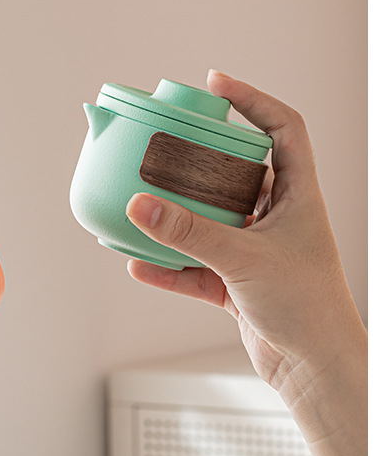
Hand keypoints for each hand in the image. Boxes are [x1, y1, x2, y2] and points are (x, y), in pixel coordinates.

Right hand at [126, 70, 361, 386]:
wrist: (317, 371)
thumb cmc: (307, 309)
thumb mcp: (243, 260)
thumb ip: (189, 232)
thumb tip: (140, 204)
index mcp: (298, 196)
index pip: (284, 129)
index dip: (253, 100)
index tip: (215, 84)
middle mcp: (278, 217)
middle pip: (237, 170)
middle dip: (199, 157)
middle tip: (165, 141)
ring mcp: (257, 251)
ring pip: (211, 219)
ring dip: (178, 213)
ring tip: (142, 197)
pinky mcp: (239, 285)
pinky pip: (195, 266)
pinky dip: (168, 265)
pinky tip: (138, 263)